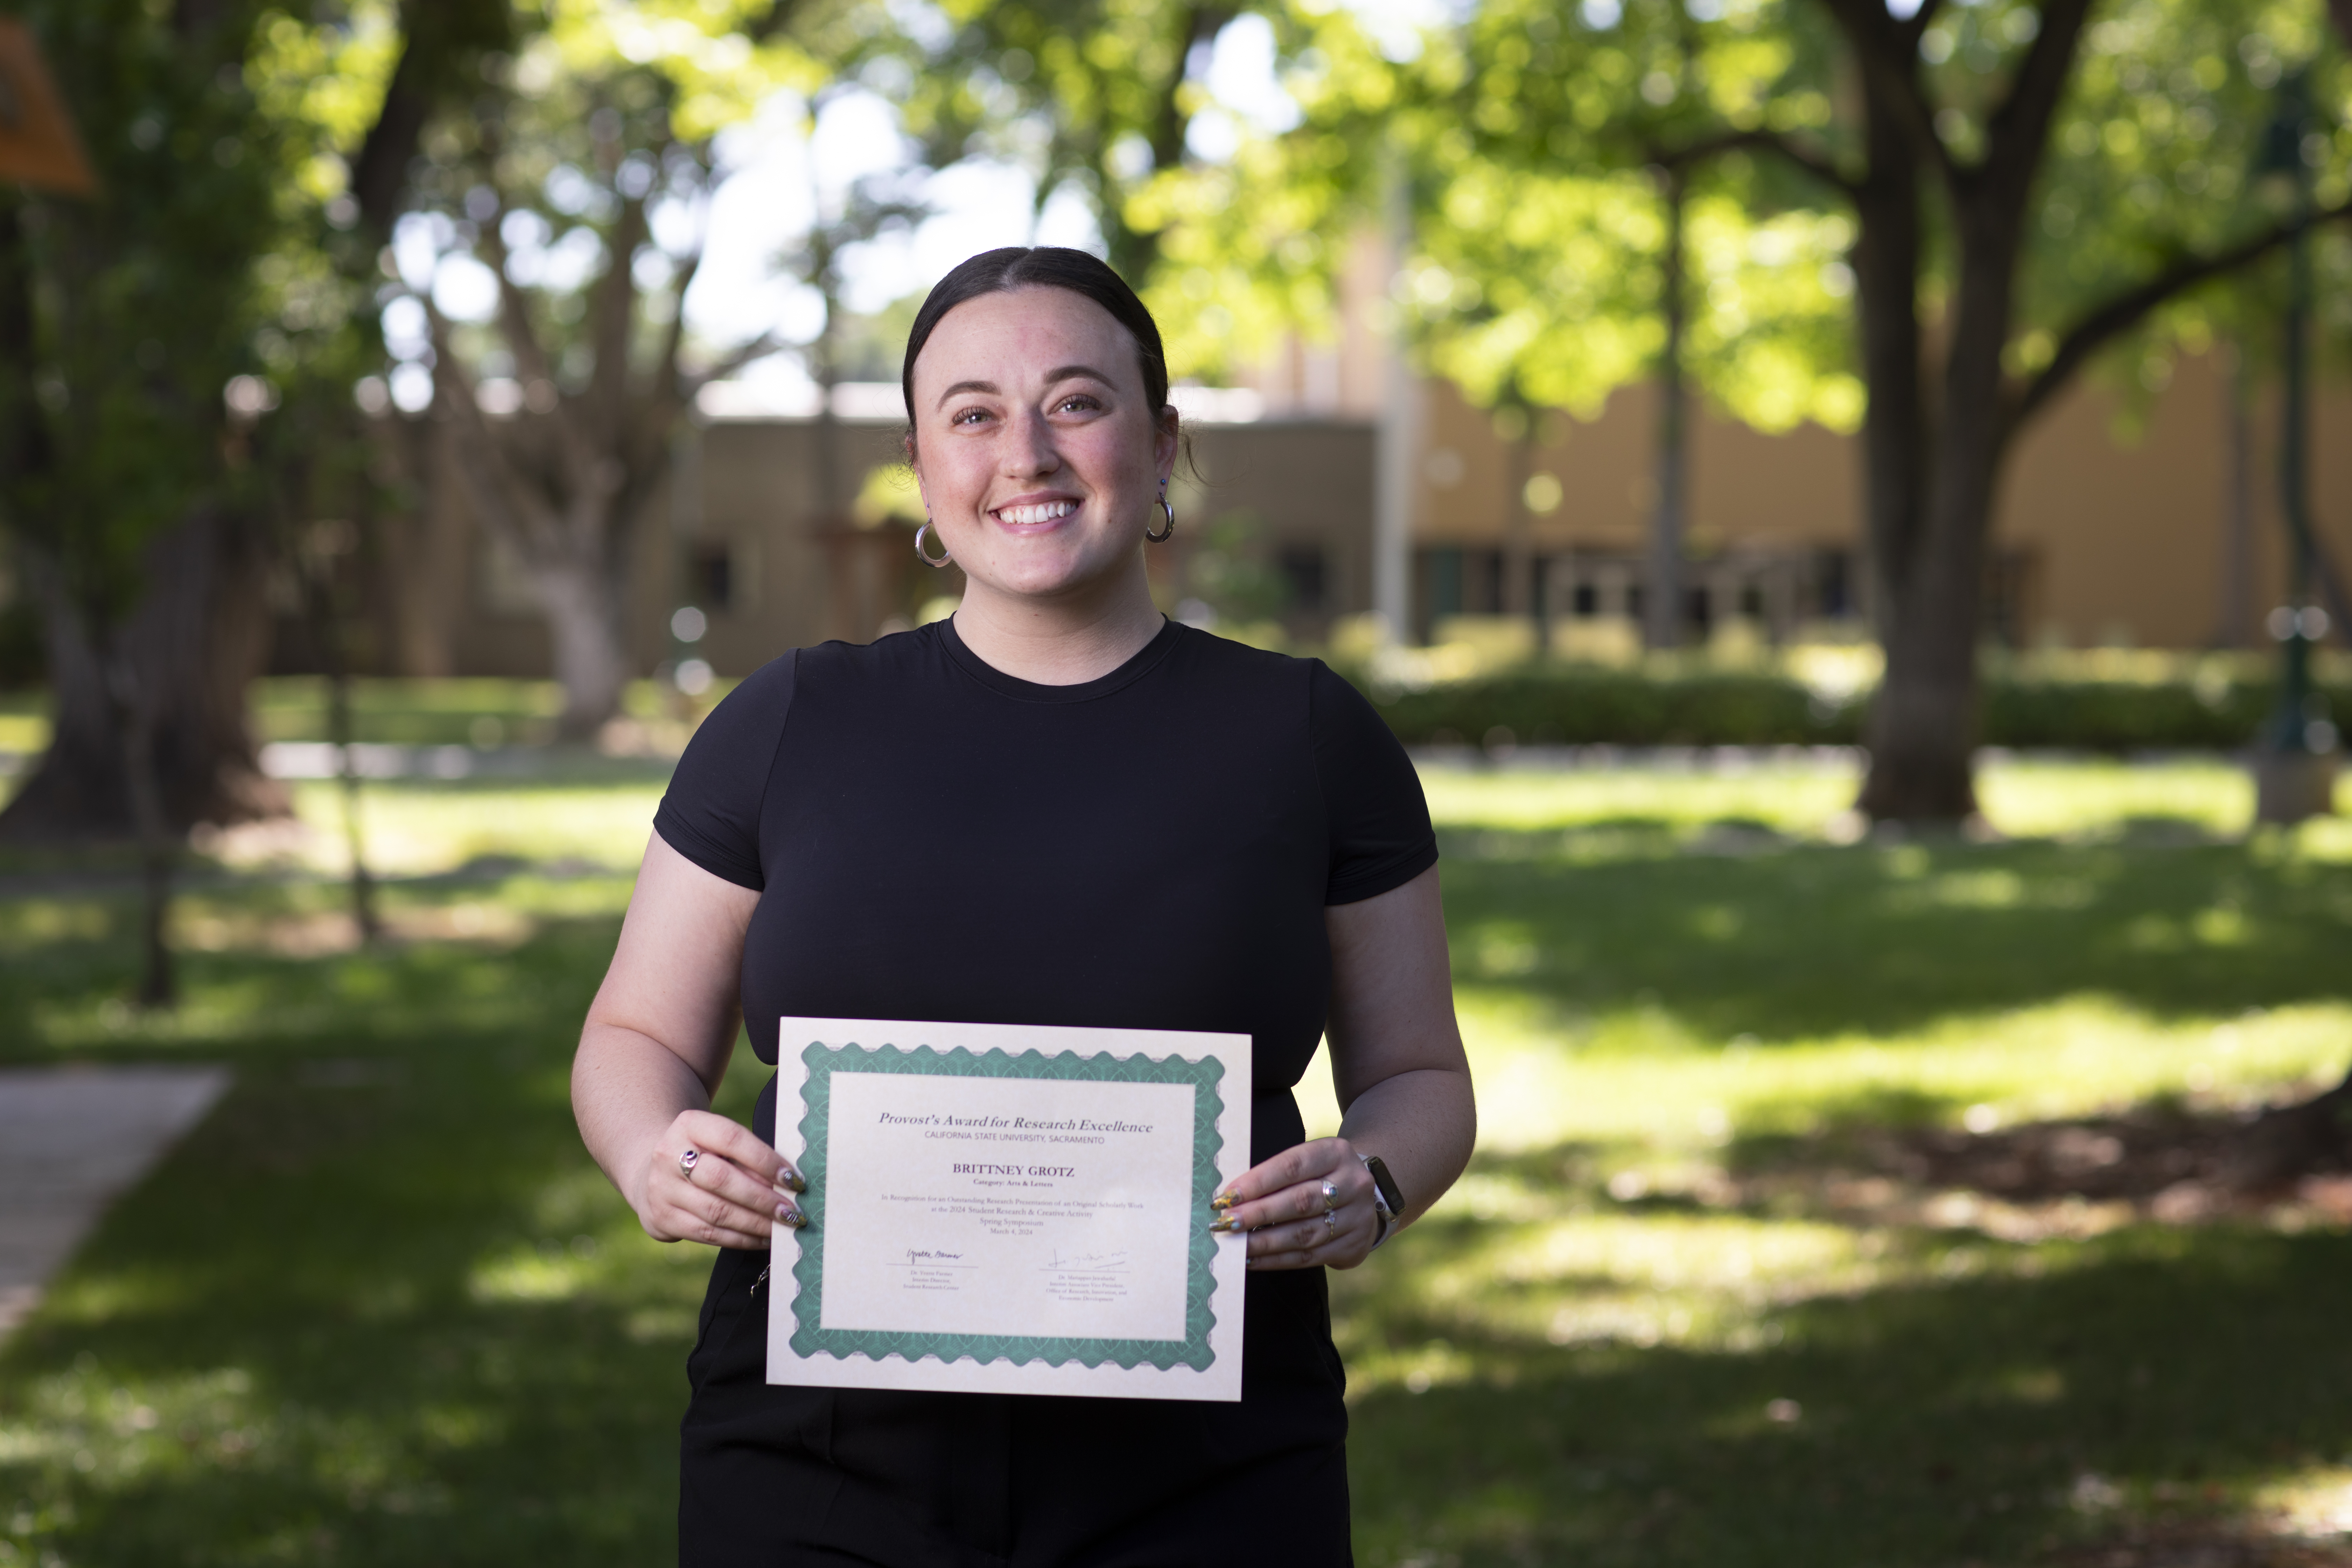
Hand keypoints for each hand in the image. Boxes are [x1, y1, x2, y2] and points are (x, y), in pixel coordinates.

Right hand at [635, 1109, 807, 1249]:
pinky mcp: (662, 1219)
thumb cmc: (704, 1154)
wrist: (653, 1170)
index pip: (732, 1139)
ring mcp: (661, 1189)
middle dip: (763, 1199)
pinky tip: (764, 1238)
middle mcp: (668, 1155)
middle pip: (722, 1180)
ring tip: (784, 1227)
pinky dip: (741, 1239)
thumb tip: (788, 1185)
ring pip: (717, 1212)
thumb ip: (748, 1158)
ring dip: (756, 1223)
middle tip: (793, 1212)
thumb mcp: (720, 1142)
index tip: (794, 1179)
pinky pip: (708, 1234)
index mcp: (689, 1125)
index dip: (765, 1161)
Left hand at [1212, 1137, 1380, 1270]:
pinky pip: (1310, 1257)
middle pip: (1300, 1202)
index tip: (1228, 1196)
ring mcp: (1358, 1217)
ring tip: (1237, 1246)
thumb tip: (1231, 1198)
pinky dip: (1278, 1260)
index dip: (1258, 1182)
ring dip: (1265, 1242)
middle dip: (1258, 1214)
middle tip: (1227, 1223)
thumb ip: (1275, 1176)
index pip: (1292, 1166)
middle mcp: (1353, 1183)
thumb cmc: (1319, 1176)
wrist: (1363, 1196)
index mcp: (1336, 1153)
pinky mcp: (1355, 1245)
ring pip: (1305, 1234)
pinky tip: (1254, 1259)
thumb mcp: (1307, 1162)